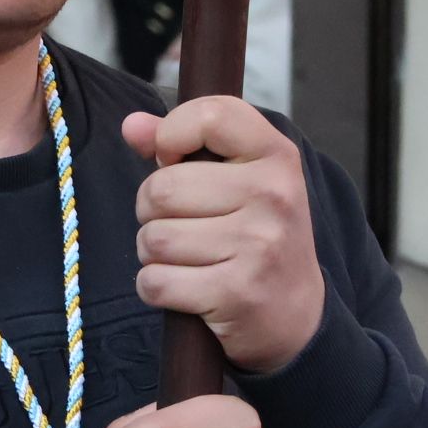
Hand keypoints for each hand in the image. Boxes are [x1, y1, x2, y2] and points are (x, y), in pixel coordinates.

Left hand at [123, 97, 324, 373]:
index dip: (172, 134)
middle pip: (162, 188)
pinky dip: (156, 288)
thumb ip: (182, 146)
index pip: (211, 115)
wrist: (296, 312)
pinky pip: (156, 282)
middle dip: (152, 211)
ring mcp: (259, 245)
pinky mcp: (237, 292)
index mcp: (276, 156)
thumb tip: (132, 126)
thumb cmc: (256, 237)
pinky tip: (184, 288)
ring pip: (154, 238)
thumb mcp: (237, 180)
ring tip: (186, 257)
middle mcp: (274, 195)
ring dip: (154, 253)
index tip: (173, 160)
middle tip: (181, 224)